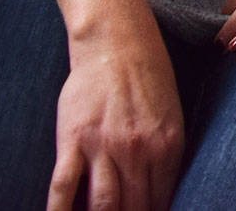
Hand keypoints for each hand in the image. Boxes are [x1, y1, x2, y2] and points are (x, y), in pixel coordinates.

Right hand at [49, 27, 182, 210]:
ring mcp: (105, 147)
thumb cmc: (147, 78)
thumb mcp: (171, 117)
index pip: (160, 202)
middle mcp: (138, 151)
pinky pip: (64, 188)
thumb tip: (158, 196)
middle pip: (133, 209)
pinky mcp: (74, 140)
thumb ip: (164, 157)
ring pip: (103, 205)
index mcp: (167, 146)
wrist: (117, 42)